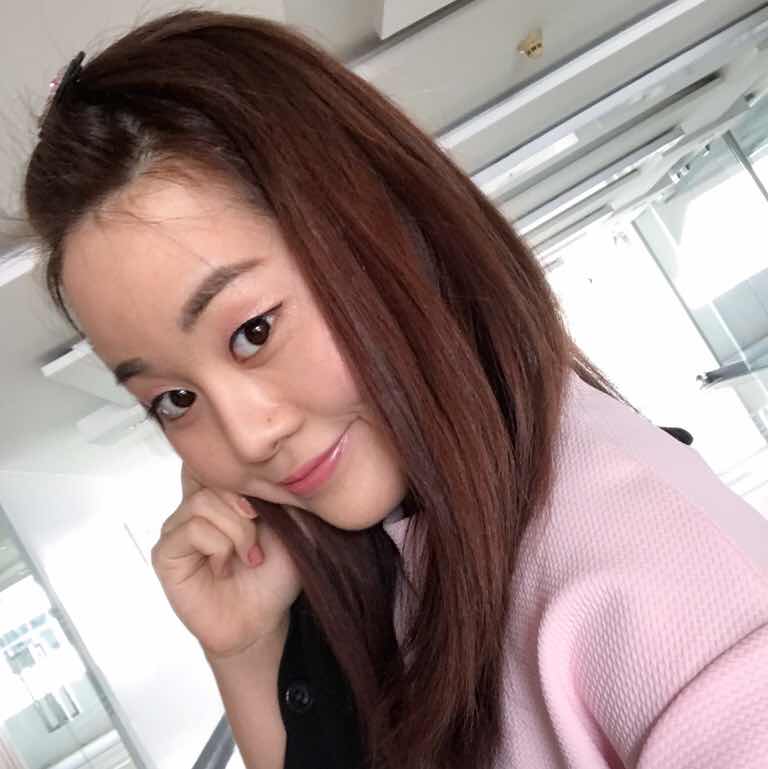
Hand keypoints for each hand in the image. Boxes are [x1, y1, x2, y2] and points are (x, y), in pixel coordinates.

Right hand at [151, 465, 301, 658]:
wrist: (263, 620)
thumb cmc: (274, 574)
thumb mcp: (289, 523)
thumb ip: (276, 490)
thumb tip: (274, 463)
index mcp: (219, 492)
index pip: (212, 457)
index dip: (238, 469)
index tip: (264, 497)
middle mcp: (193, 504)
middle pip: (211, 476)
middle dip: (247, 506)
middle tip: (260, 535)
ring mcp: (176, 527)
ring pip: (204, 503)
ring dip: (238, 531)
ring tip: (248, 556)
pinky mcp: (165, 553)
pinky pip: (193, 530)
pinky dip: (220, 548)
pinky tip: (225, 568)